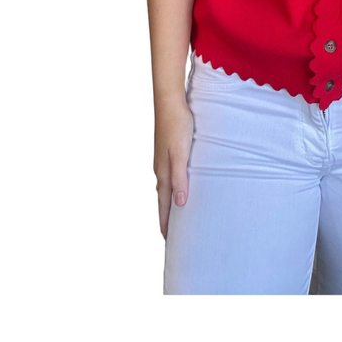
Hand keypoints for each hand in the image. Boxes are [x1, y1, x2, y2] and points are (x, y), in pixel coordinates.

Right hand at [153, 98, 193, 239]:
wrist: (169, 101)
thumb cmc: (177, 125)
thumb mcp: (180, 153)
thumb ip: (179, 178)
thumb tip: (179, 204)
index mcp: (163, 172)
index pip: (164, 204)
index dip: (166, 222)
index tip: (168, 240)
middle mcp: (160, 168)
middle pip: (163, 198)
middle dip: (166, 216)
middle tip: (171, 234)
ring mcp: (162, 159)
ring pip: (165, 186)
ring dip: (169, 201)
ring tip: (175, 213)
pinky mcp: (167, 150)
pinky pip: (168, 175)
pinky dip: (171, 186)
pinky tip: (178, 183)